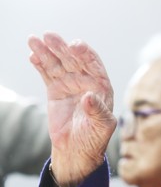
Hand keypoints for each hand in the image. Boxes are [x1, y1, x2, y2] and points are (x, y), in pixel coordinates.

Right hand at [28, 32, 115, 186]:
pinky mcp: (56, 90)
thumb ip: (98, 111)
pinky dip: (40, 64)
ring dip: (47, 52)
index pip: (94, 65)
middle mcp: (86, 82)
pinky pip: (47, 74)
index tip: (75, 45)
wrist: (77, 150)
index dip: (85, 54)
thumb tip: (88, 96)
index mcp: (101, 87)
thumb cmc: (95, 138)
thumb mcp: (102, 126)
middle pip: (73, 60)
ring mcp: (70, 84)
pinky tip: (32, 55)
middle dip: (61, 47)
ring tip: (34, 40)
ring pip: (58, 64)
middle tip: (49, 36)